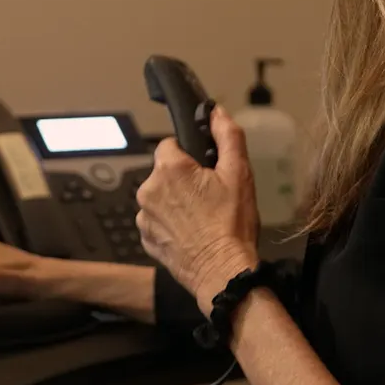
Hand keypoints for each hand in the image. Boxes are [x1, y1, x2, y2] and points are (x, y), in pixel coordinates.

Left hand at [136, 106, 260, 312]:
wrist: (223, 272)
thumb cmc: (232, 224)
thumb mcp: (239, 174)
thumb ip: (228, 136)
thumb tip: (216, 112)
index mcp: (169, 169)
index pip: (170, 145)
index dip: (190, 156)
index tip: (205, 171)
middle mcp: (148, 190)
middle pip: (164, 172)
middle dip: (183, 180)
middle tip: (209, 197)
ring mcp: (144, 216)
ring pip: (159, 197)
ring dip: (175, 202)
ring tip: (201, 218)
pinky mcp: (146, 238)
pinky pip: (156, 221)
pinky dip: (170, 224)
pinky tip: (191, 233)